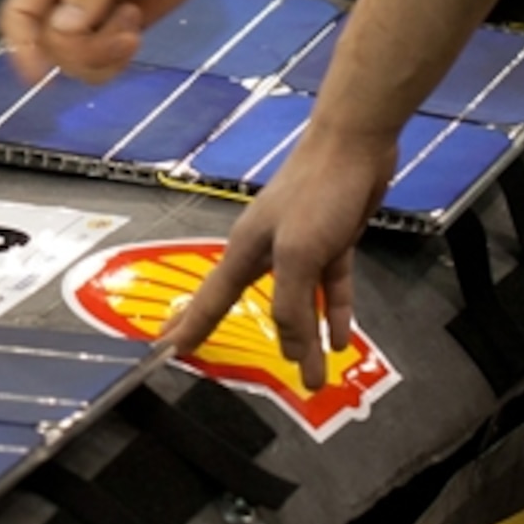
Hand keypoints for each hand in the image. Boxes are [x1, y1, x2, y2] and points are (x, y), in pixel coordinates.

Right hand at [0, 0, 233, 83]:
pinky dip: (116, 61)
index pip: (19, 14)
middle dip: (85, 48)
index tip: (36, 75)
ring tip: (133, 21)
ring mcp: (94, 15)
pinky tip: (136, 33)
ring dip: (103, 55)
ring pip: (75, 61)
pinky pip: (102, 63)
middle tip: (126, 22)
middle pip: (50, 46)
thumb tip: (64, 29)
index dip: (20, 46)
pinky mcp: (119, 29)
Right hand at [159, 121, 396, 388]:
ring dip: (308, 340)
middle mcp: (266, 252)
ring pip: (300, 304)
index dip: (190, 327)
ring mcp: (301, 248)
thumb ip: (288, 301)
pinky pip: (329, 288)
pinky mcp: (331, 242)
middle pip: (257, 307)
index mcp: (244, 251)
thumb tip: (290, 346)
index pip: (211, 300)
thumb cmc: (315, 193)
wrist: (354, 144)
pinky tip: (341, 341)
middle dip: (263, 344)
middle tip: (254, 378)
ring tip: (315, 380)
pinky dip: (334, 313)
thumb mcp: (297, 253)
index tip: (169, 352)